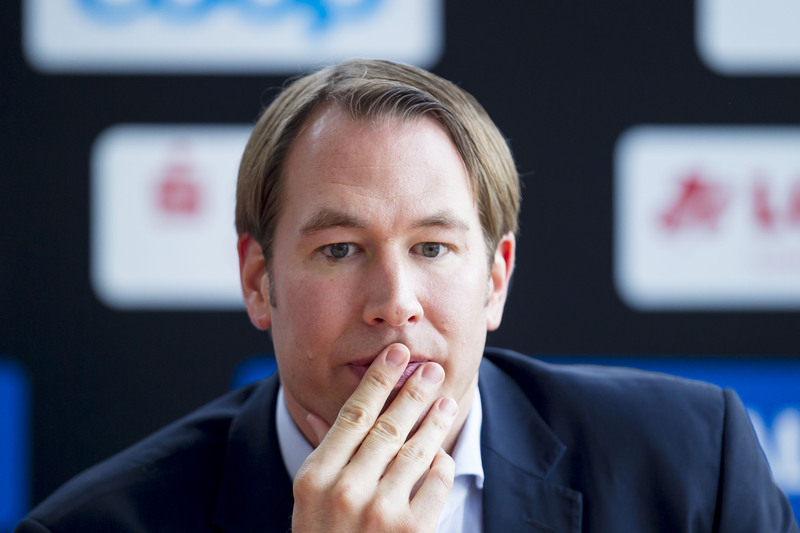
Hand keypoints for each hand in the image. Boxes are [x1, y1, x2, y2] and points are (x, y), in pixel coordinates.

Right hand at [291, 343, 457, 531]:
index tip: (396, 354)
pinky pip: (434, 483)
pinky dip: (441, 465)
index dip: (378, 379)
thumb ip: (324, 454)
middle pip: (388, 426)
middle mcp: (346, 490)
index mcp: (315, 476)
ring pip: (416, 450)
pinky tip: (443, 453)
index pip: (353, 414)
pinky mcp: (412, 531)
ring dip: (435, 421)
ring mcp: (380, 512)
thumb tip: (319, 409)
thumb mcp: (310, 499)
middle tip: (431, 370)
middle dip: (413, 392)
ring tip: (448, 402)